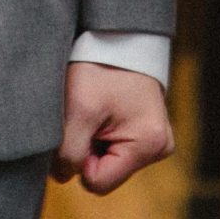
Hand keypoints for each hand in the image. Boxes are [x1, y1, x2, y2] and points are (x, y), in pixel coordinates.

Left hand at [51, 61, 170, 193]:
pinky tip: (97, 109)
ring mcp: (153, 141)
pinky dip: (98, 130)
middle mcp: (158, 148)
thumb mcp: (78, 109)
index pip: (98, 182)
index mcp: (148, 146)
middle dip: (85, 148)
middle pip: (104, 172)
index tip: (75, 127)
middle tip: (82, 114)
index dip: (77, 159)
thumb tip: (61, 177)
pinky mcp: (144, 131)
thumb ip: (69, 150)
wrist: (116, 37)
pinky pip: (112, 146)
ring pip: (106, 159)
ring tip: (91, 108)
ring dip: (90, 138)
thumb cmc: (98, 67)